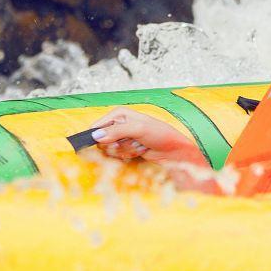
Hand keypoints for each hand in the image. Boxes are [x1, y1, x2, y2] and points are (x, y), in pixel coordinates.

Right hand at [85, 108, 206, 166]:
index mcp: (118, 114)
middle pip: (101, 141)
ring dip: (125, 150)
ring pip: (110, 150)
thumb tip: (96, 136)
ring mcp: (122, 137)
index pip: (97, 126)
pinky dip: (129, 155)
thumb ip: (116, 132)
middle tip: (132, 142)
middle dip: (117, 145)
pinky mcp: (126, 148)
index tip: (110, 142)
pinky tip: (140, 150)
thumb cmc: (160, 134)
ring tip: (139, 145)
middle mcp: (118, 124)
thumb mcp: (138, 129)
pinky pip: (118, 156)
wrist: (173, 150)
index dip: (99, 137)